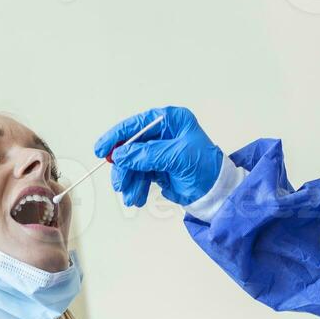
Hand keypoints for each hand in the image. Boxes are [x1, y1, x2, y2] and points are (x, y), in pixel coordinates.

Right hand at [95, 106, 223, 206]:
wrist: (217, 192)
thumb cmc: (205, 168)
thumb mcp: (177, 157)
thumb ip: (147, 155)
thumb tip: (121, 155)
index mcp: (171, 121)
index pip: (138, 124)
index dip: (117, 136)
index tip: (102, 149)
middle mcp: (164, 133)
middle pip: (132, 146)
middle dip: (124, 167)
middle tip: (119, 183)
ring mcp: (160, 151)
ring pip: (133, 164)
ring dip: (130, 181)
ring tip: (131, 197)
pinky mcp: (158, 168)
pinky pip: (140, 176)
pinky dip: (137, 187)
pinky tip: (137, 198)